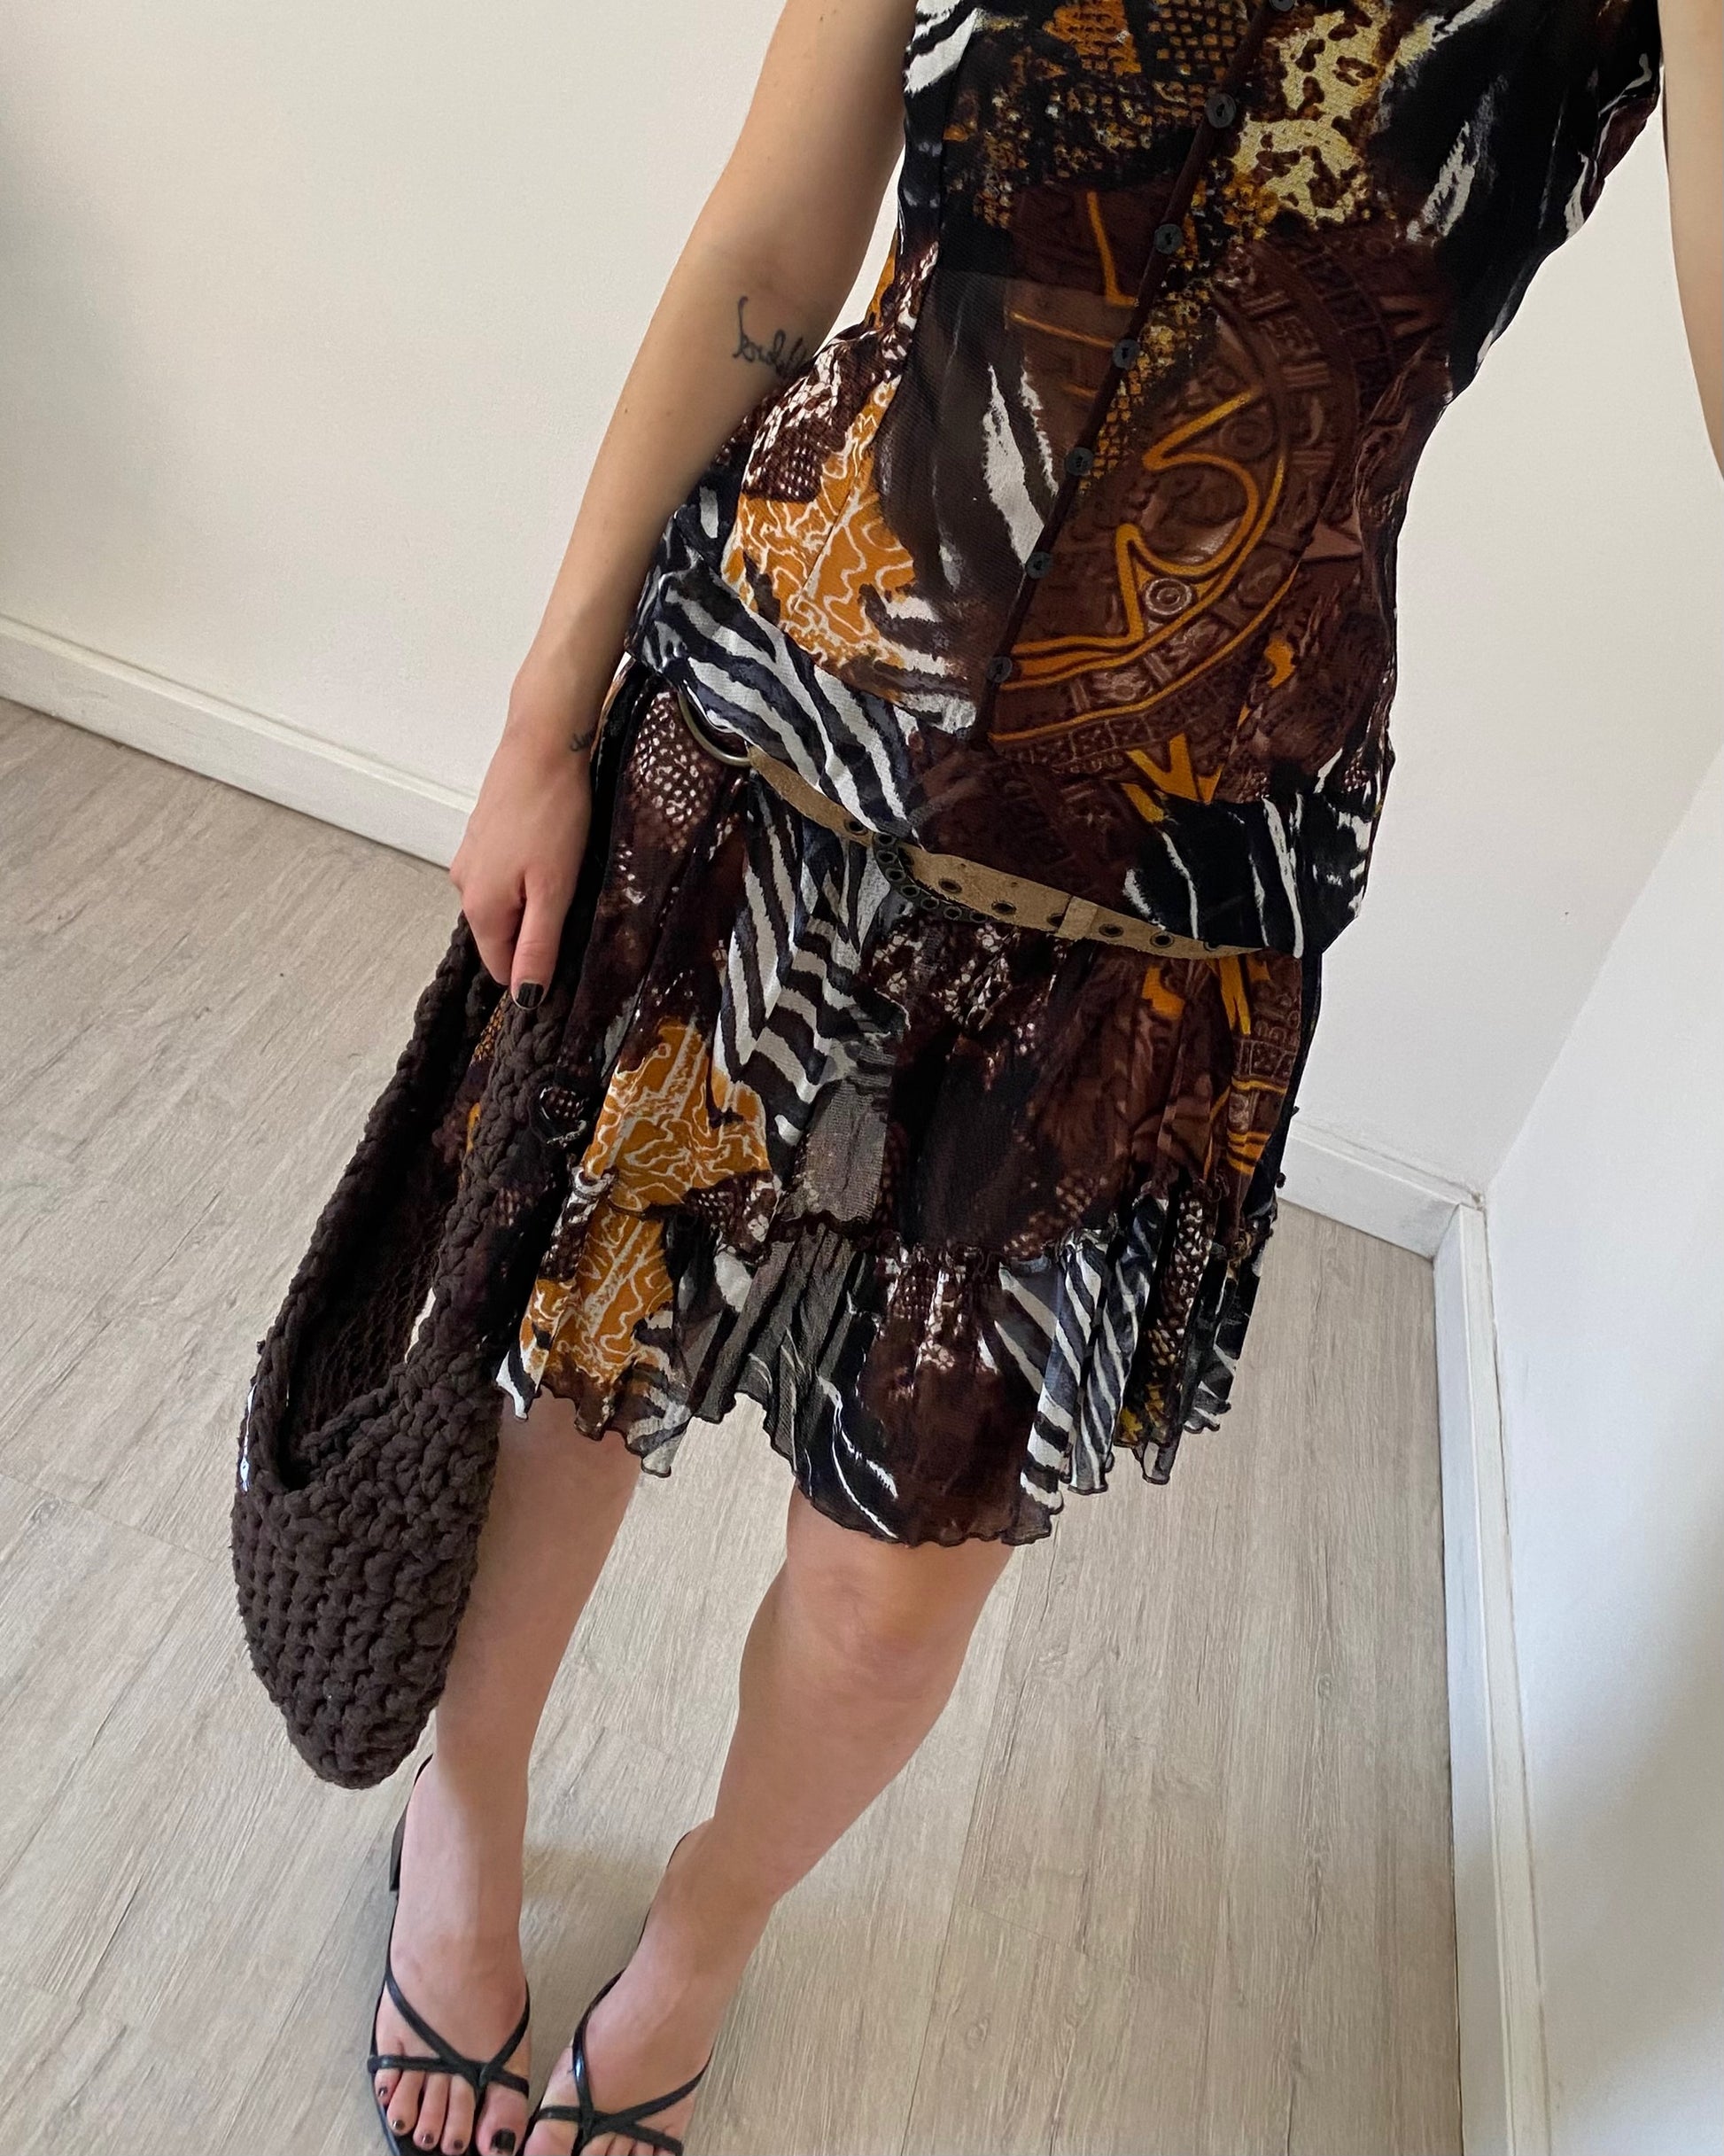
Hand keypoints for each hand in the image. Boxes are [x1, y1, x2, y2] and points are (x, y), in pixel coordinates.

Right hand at [449, 656, 601, 1003]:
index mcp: (481, 908)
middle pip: (503, 936)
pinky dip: (529, 874)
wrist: (543, 742)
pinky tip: (553, 853)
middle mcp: (465, 886)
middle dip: (538, 932)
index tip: (570, 952)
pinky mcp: (483, 835)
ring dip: (536, 900)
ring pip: (506, 903)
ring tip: (567, 873)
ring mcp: (471, 858)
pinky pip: (505, 874)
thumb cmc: (552, 813)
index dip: (537, 970)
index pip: (502, 969)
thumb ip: (538, 946)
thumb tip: (525, 997)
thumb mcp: (554, 890)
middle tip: (576, 906)